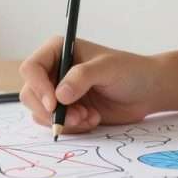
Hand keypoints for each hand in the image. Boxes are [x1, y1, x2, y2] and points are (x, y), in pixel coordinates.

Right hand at [18, 37, 160, 133]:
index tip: (55, 104)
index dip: (38, 87)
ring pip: (40, 112)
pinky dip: (72, 127)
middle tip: (76, 117)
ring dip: (63, 120)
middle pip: (30, 93)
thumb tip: (59, 94)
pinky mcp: (67, 110)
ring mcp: (59, 92)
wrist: (147, 92)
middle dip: (51, 110)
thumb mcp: (108, 68)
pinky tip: (92, 119)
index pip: (32, 68)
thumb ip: (82, 77)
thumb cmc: (130, 71)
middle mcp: (54, 70)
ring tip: (89, 116)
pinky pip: (56, 124)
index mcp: (58, 50)